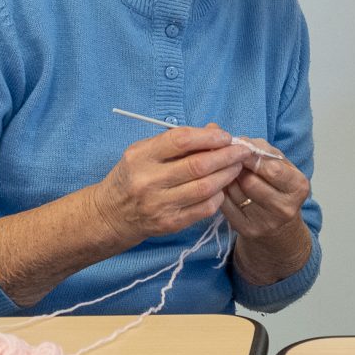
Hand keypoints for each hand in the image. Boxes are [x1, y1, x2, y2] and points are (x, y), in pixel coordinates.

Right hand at [90, 123, 249, 243]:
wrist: (111, 213)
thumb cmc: (133, 175)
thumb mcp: (145, 151)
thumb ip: (177, 140)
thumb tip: (215, 131)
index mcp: (141, 156)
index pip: (180, 140)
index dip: (209, 137)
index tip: (226, 136)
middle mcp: (148, 181)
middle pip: (198, 166)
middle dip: (226, 156)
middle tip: (242, 151)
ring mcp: (159, 205)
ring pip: (205, 188)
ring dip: (227, 175)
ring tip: (237, 167)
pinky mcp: (169, 223)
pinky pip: (203, 209)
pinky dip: (218, 196)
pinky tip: (222, 188)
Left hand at [222, 138, 309, 240]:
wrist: (278, 223)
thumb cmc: (277, 184)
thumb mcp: (278, 163)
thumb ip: (259, 147)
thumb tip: (231, 139)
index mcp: (298, 186)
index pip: (273, 169)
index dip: (252, 157)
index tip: (240, 149)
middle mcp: (285, 208)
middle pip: (250, 182)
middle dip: (237, 168)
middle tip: (232, 161)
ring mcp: (266, 222)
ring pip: (235, 192)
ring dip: (227, 178)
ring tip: (230, 173)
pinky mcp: (248, 230)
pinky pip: (225, 205)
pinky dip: (222, 192)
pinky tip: (225, 187)